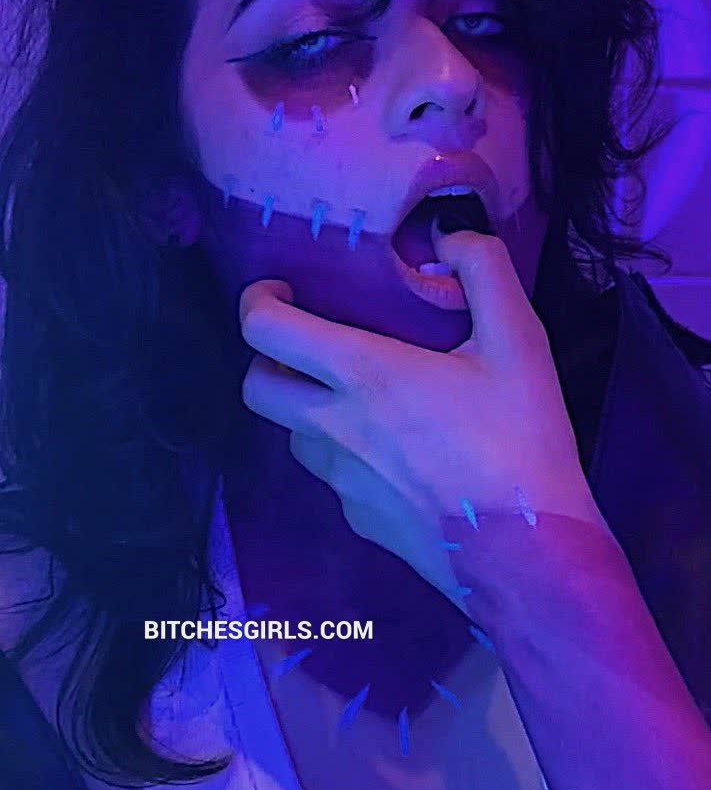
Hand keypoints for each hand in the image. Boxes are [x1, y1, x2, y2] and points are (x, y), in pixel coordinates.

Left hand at [239, 229, 605, 602]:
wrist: (528, 555)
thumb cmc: (522, 440)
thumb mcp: (520, 341)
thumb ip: (483, 271)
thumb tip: (447, 235)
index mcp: (363, 374)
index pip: (266, 330)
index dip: (256, 301)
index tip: (277, 290)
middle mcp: (334, 427)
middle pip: (256, 387)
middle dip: (268, 358)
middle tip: (307, 344)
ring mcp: (340, 481)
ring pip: (291, 434)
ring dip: (304, 407)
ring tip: (353, 396)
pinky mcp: (356, 521)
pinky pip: (330, 476)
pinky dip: (342, 454)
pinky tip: (392, 452)